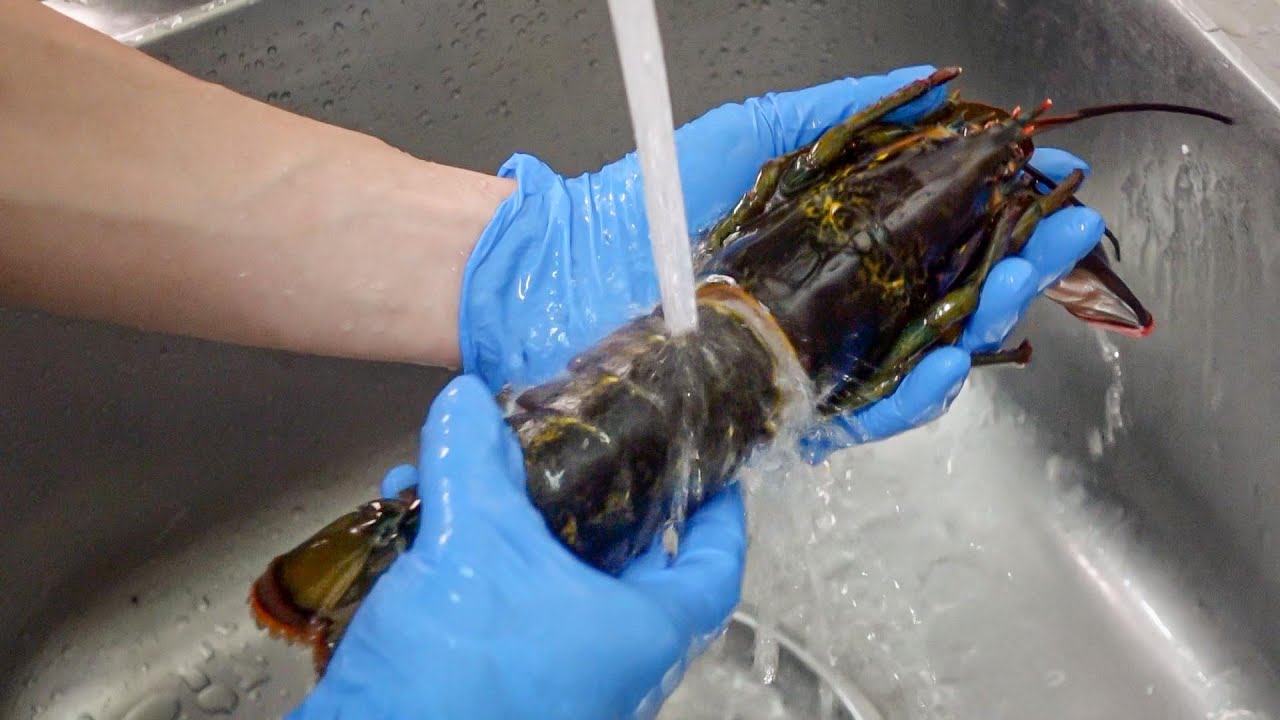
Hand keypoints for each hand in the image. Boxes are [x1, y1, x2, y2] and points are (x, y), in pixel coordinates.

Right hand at [287, 375, 747, 719]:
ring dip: (504, 519)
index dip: (721, 517)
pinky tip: (415, 519)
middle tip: (571, 445)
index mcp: (643, 634)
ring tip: (462, 473)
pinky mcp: (494, 685)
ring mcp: (553, 681)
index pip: (714, 571)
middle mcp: (610, 665)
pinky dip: (468, 559)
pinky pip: (500, 605)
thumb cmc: (460, 679)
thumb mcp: (473, 546)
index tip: (717, 472)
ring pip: (548, 578)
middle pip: (622, 562)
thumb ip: (474, 462)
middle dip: (584, 495)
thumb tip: (467, 401)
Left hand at [459, 66, 1105, 459]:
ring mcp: (808, 360)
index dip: (1000, 215)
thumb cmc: (645, 202)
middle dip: (1015, 270)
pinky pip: (864, 411)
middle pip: (944, 300)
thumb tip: (928, 84)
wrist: (563, 268)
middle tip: (1064, 240)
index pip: (937, 238)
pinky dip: (914, 389)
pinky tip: (953, 355)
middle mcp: (829, 308)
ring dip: (982, 326)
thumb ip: (840, 117)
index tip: (1052, 187)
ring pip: (918, 359)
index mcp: (831, 247)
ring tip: (1023, 287)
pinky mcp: (780, 408)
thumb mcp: (752, 137)